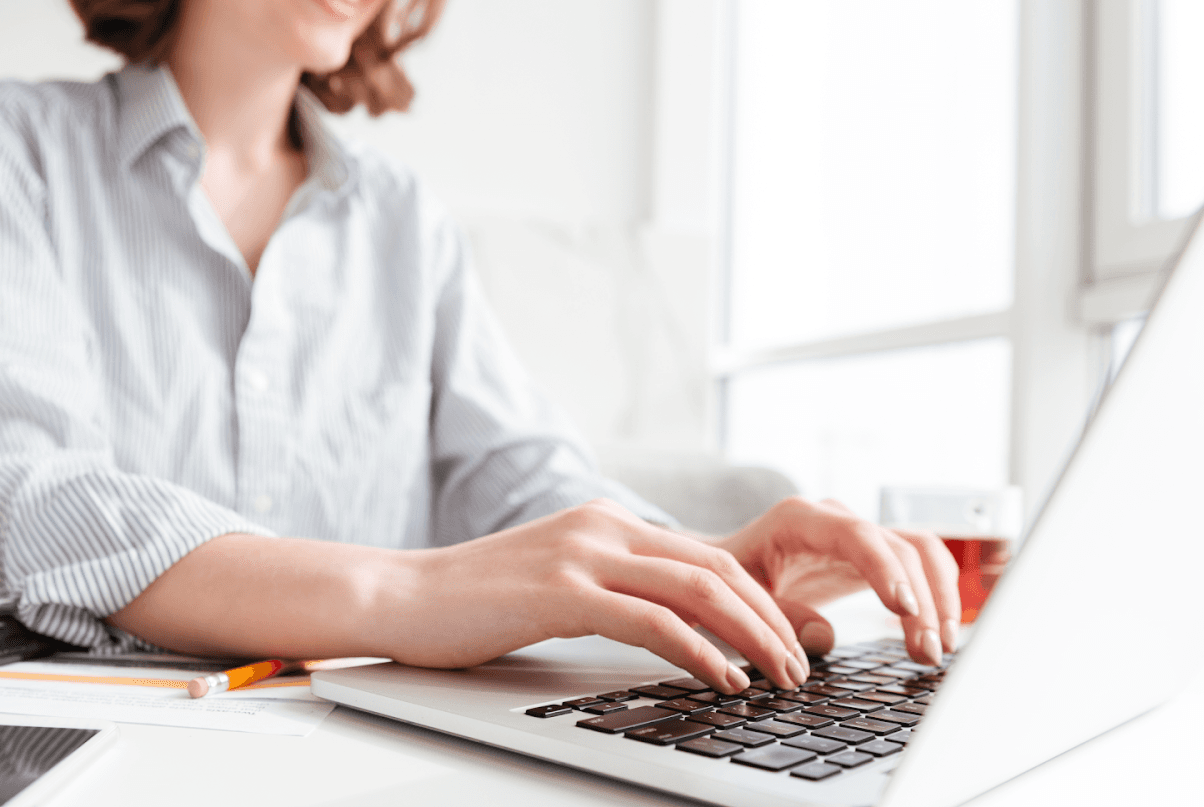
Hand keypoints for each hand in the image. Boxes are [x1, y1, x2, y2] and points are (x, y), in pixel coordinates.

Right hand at [385, 499, 812, 692]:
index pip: (708, 556)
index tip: (790, 642)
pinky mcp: (561, 592)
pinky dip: (700, 652)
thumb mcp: (558, 582)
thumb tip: (674, 628)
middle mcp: (603, 527)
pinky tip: (722, 680)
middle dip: (773, 621)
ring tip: (779, 678)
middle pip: (718, 568)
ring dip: (752, 637)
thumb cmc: (476, 602)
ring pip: (698, 589)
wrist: (401, 596)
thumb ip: (613, 589)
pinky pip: (651, 620)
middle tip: (802, 666)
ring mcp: (582, 554)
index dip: (761, 601)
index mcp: (608, 522)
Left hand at [714, 497, 961, 665]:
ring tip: (938, 649)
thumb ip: (778, 614)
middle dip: (920, 600)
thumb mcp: (740, 596)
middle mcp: (836, 519)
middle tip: (926, 651)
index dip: (885, 570)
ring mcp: (858, 534)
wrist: (725, 566)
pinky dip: (935, 596)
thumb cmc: (729, 579)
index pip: (856, 536)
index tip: (903, 609)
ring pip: (920, 552)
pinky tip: (936, 635)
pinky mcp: (873, 555)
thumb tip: (825, 637)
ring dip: (938, 598)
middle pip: (898, 548)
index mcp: (798, 519)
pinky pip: (918, 566)